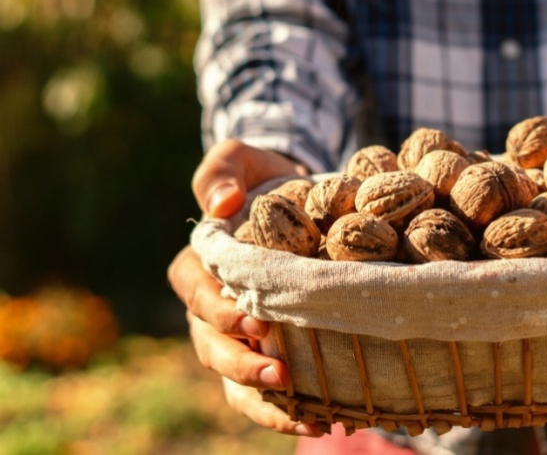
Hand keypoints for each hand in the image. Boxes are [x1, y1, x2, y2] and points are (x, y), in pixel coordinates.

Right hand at [168, 140, 320, 435]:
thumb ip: (222, 170)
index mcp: (201, 264)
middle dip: (240, 363)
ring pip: (233, 377)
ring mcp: (239, 332)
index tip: (254, 318)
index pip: (195, 291)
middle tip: (279, 374)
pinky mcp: (270, 349)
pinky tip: (319, 419)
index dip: (218, 309)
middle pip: (211, 343)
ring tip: (302, 412)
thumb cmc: (266, 179)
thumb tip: (220, 204)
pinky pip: (264, 390)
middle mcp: (213, 305)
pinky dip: (284, 410)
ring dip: (261, 399)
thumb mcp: (243, 159)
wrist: (301, 198)